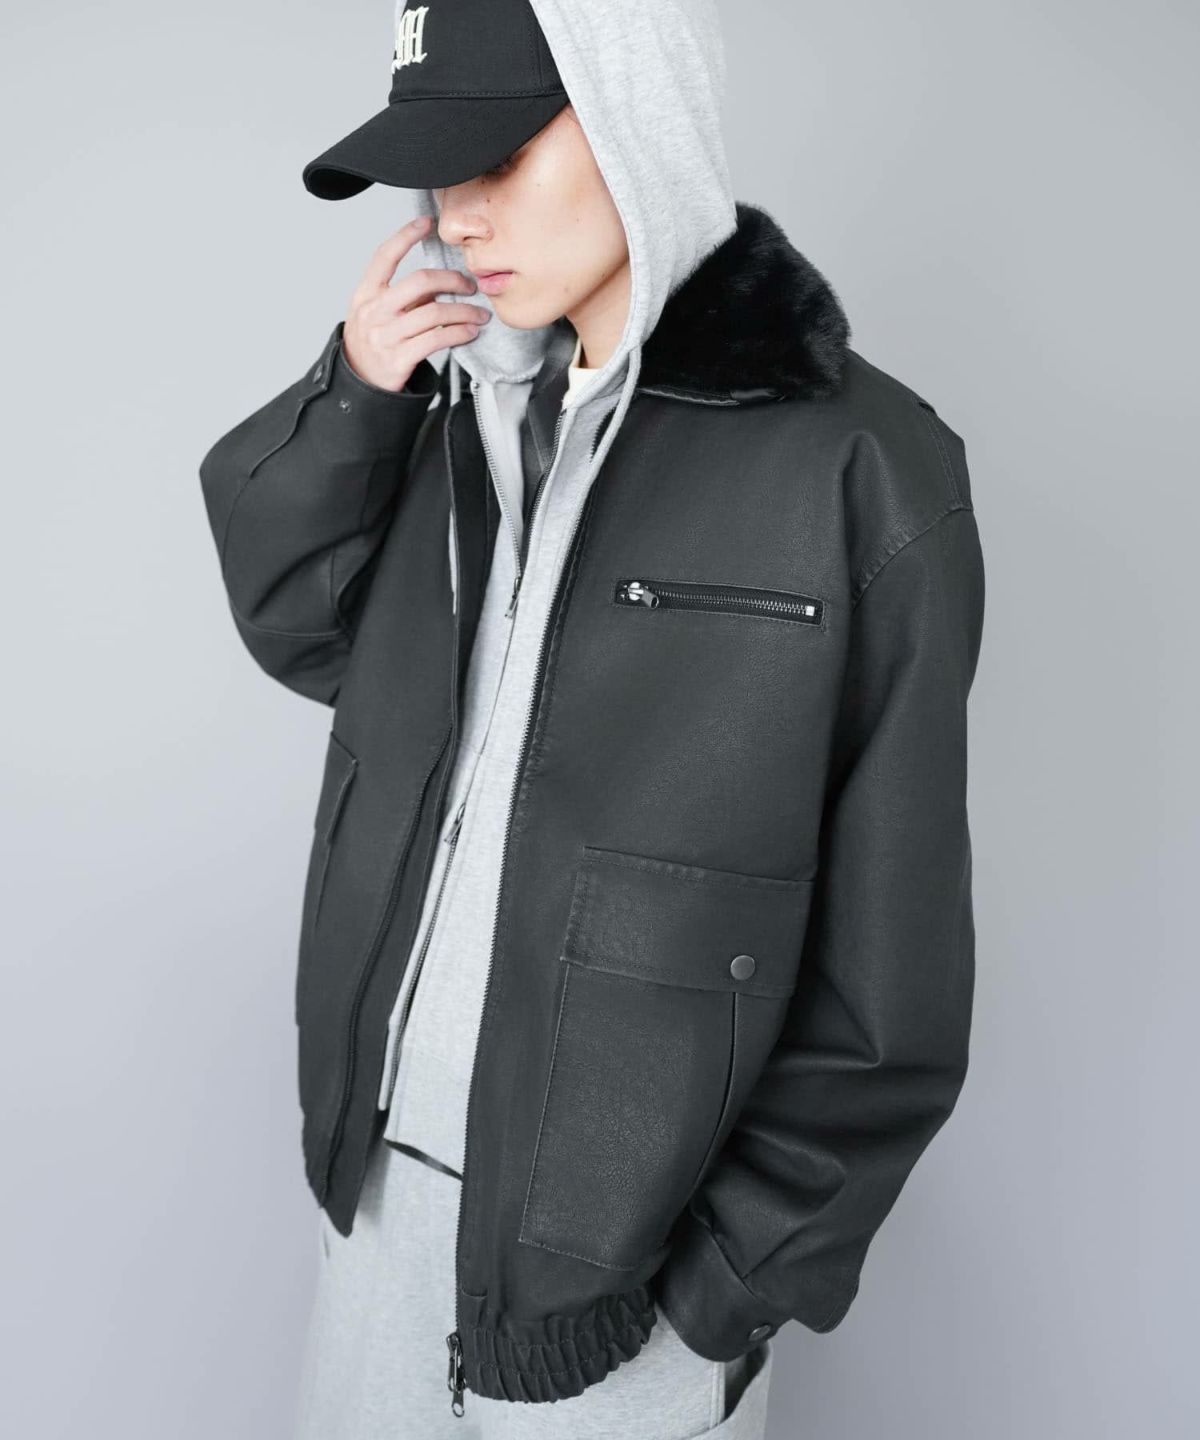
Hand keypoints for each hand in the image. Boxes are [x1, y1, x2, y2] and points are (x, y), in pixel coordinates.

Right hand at [340, 215, 490, 390]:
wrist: (359, 383)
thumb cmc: (373, 344)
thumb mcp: (377, 314)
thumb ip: (403, 297)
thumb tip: (440, 284)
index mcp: (366, 294)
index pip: (385, 256)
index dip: (405, 236)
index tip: (426, 223)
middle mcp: (374, 311)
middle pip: (420, 281)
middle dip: (452, 279)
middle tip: (470, 284)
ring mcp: (386, 336)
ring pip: (435, 313)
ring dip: (464, 311)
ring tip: (479, 314)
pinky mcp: (399, 359)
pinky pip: (437, 340)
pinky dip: (459, 333)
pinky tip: (470, 332)